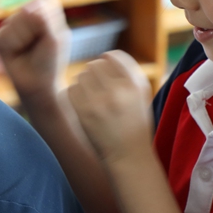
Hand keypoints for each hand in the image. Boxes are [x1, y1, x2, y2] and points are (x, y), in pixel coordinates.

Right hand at [0, 0, 70, 107]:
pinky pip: (3, 35)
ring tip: (27, 51)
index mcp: (45, 14)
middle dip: (34, 29)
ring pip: (13, 21)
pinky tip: (16, 55)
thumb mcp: (55, 38)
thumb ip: (42, 19)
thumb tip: (26, 6)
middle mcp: (26, 17)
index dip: (47, 13)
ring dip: (24, 39)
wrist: (37, 85)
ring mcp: (12, 27)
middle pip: (27, 9)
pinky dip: (13, 46)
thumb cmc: (50, 62)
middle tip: (38, 45)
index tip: (51, 31)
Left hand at [68, 51, 153, 166]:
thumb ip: (127, 75)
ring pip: (81, 76)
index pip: (114, 56)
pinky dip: (75, 94)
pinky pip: (71, 90)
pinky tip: (83, 103)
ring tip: (91, 96)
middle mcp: (119, 90)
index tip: (105, 68)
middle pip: (95, 65)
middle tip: (96, 85)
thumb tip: (105, 57)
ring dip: (83, 83)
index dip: (107, 59)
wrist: (129, 156)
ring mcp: (100, 101)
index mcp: (136, 84)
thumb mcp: (141, 96)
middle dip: (93, 73)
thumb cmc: (134, 124)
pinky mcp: (85, 112)